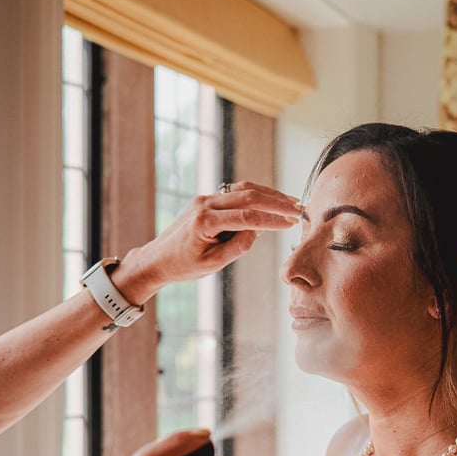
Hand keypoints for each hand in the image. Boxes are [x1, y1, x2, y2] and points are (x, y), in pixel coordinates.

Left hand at [115, 181, 300, 302]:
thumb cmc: (183, 266)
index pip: (247, 217)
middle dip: (276, 202)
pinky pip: (235, 192)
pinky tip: (272, 200)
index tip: (291, 223)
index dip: (272, 220)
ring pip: (243, 189)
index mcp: (205, 222)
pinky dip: (256, 195)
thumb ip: (238, 248)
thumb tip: (259, 231)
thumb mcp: (212, 264)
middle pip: (248, 196)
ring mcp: (205, 198)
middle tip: (298, 209)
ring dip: (269, 194)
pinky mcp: (207, 200)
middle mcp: (205, 204)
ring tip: (290, 202)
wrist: (158, 259)